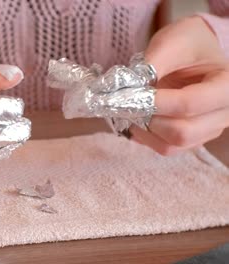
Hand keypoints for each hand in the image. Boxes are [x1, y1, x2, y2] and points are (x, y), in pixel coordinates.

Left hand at [131, 16, 228, 154]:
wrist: (194, 51)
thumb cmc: (188, 43)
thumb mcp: (171, 43)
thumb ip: (152, 66)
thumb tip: (130, 91)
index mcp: (226, 86)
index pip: (189, 104)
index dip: (156, 103)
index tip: (132, 94)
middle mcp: (223, 114)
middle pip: (182, 132)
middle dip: (150, 119)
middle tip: (130, 104)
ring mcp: (208, 129)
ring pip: (172, 145)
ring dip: (145, 130)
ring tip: (132, 110)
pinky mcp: (192, 138)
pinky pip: (166, 148)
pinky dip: (146, 137)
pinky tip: (137, 119)